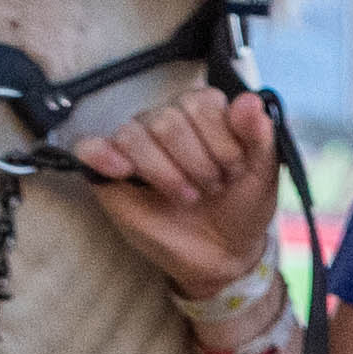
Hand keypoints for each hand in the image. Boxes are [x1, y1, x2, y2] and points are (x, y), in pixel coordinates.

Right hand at [68, 85, 284, 299]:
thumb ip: (259, 135)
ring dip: (163, 171)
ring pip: (133, 134)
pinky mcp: (109, 173)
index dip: (219, 140)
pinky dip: (100, 154)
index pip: (200, 102)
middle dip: (195, 161)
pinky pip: (90, 148)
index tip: (234, 170)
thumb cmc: (241, 207)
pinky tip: (121, 170)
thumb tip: (249, 101)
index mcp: (203, 113)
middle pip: (167, 119)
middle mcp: (166, 121)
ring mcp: (136, 146)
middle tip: (211, 188)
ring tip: (185, 196)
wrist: (223, 252)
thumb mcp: (263, 174)